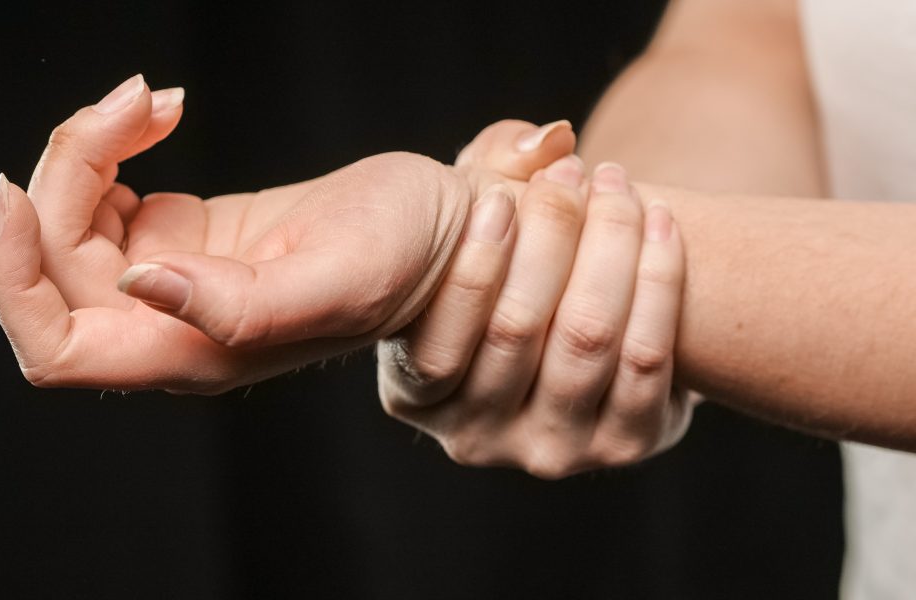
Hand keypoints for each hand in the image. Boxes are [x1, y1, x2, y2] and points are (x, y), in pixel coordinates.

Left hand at [0, 76, 574, 393]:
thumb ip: (244, 307)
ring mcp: (173, 279)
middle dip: (63, 173)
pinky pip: (102, 192)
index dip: (13, 280)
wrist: (439, 225)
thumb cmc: (409, 259)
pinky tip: (160, 118)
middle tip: (133, 102)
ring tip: (152, 101)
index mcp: (199, 354)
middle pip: (50, 265)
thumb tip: (141, 284)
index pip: (57, 348)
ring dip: (87, 148)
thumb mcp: (341, 281)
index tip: (19, 193)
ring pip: (67, 223)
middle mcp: (173, 326)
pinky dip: (112, 144)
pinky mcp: (182, 235)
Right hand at [378, 121, 692, 478]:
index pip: (437, 346)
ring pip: (587, 338)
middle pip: (516, 330)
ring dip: (610, 245)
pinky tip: (660, 222)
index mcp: (414, 397)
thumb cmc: (502, 264)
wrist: (572, 322)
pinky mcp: (626, 444)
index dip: (474, 264)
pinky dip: (658, 280)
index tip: (501, 197)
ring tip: (616, 184)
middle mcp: (475, 439)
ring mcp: (552, 450)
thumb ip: (486, 172)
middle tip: (572, 172)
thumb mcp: (468, 224)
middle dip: (550, 234)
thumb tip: (549, 139)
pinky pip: (648, 358)